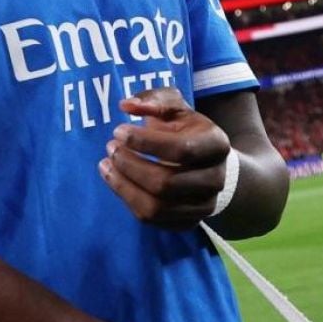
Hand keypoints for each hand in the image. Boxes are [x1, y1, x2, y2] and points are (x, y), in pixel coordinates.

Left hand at [99, 88, 229, 228]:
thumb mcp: (175, 107)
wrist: (208, 164)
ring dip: (123, 185)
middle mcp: (215, 179)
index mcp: (216, 145)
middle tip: (109, 147)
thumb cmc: (186, 131)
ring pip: (156, 207)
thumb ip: (154, 99)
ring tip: (106, 165)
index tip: (118, 131)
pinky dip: (127, 199)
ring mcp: (203, 205)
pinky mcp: (187, 222)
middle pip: (166, 183)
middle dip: (130, 165)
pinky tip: (114, 179)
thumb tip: (127, 105)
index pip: (182, 150)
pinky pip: (151, 219)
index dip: (145, 142)